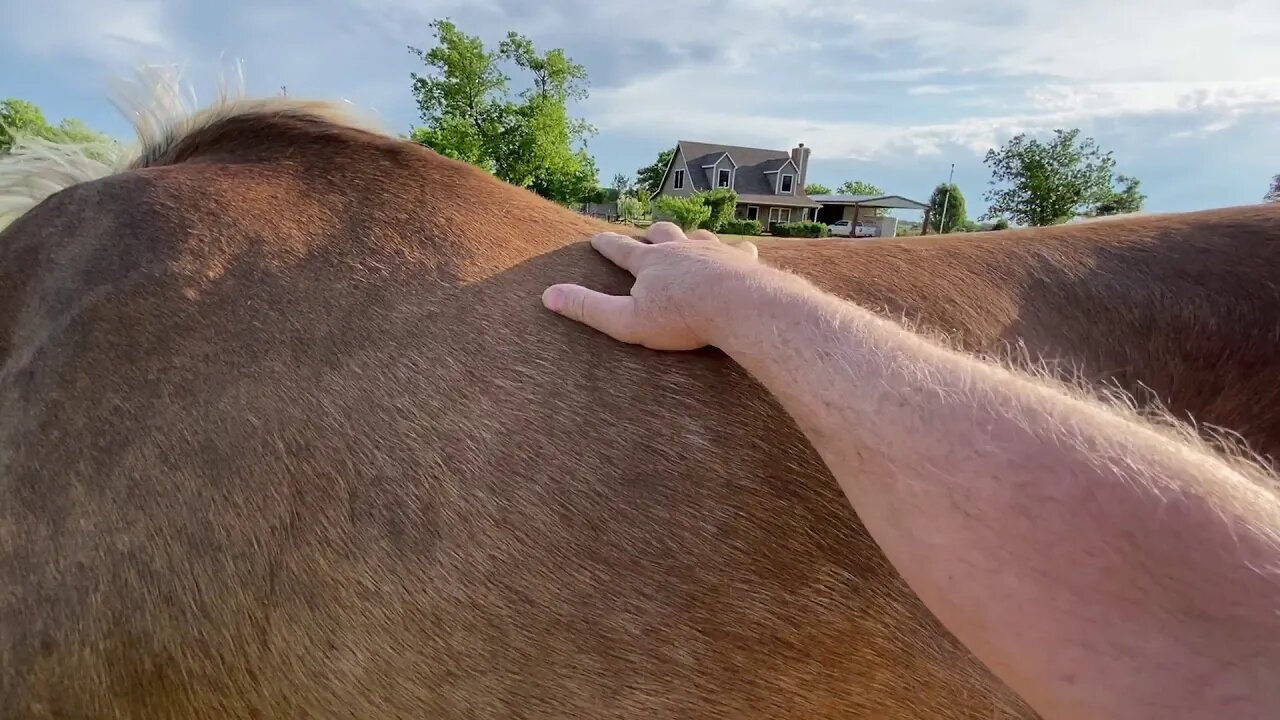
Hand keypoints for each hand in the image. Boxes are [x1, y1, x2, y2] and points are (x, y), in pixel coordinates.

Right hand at [542, 221, 759, 350]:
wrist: (737, 306)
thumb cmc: (682, 317)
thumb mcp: (626, 320)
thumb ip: (588, 308)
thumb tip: (548, 295)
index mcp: (650, 262)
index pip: (620, 249)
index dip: (606, 244)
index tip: (596, 237)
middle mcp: (679, 248)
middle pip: (661, 234)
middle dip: (651, 235)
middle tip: (647, 236)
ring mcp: (712, 250)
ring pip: (696, 236)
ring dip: (689, 237)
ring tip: (688, 240)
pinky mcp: (740, 260)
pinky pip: (737, 249)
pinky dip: (733, 251)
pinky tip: (738, 254)